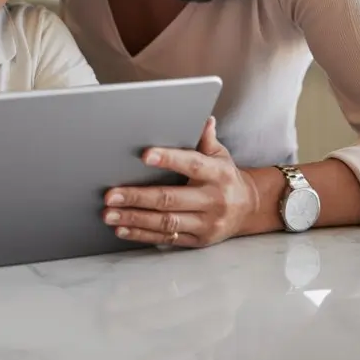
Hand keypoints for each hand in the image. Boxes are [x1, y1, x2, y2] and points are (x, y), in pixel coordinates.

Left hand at [102, 116, 257, 248]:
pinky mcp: (198, 240)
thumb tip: (203, 118)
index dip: (168, 159)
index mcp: (218, 174)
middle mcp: (213, 200)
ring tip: (108, 214)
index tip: (144, 155)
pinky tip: (121, 229)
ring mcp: (206, 223)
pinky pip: (167, 238)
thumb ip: (206, 138)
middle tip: (110, 195)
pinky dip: (142, 234)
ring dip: (134, 218)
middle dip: (137, 197)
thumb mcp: (221, 155)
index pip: (191, 164)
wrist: (250, 208)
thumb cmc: (226, 177)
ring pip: (166, 222)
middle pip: (171, 199)